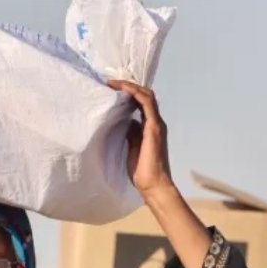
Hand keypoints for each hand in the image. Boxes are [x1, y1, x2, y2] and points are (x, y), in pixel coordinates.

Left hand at [108, 80, 174, 198]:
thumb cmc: (142, 171)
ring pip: (147, 96)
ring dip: (130, 87)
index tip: (111, 89)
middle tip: (110, 83)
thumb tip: (125, 123)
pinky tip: (123, 90)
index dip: (128, 93)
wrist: (153, 185)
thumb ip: (131, 134)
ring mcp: (156, 124)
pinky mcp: (154, 128)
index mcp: (150, 127)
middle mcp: (155, 122)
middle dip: (128, 86)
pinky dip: (135, 94)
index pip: (141, 102)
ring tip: (114, 83)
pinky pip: (146, 104)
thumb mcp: (131, 148)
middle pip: (145, 95)